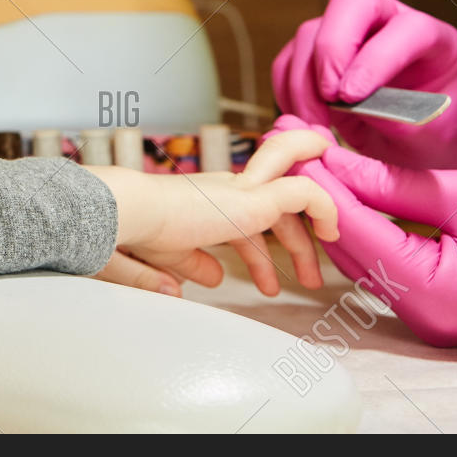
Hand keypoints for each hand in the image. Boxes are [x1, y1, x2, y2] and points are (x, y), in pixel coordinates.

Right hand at [86, 130, 337, 297]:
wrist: (126, 215)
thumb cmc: (130, 232)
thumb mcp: (166, 255)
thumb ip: (192, 263)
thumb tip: (215, 276)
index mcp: (202, 202)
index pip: (242, 222)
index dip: (258, 255)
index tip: (268, 285)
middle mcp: (222, 189)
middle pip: (273, 185)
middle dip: (296, 222)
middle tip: (313, 264)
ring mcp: (238, 190)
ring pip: (291, 171)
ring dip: (317, 212)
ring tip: (328, 263)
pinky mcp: (254, 198)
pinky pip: (304, 193)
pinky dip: (325, 208)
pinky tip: (330, 234)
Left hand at [271, 113, 456, 346]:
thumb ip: (392, 183)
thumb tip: (328, 159)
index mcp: (435, 296)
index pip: (355, 233)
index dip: (317, 183)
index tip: (288, 141)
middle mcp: (424, 317)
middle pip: (347, 247)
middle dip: (316, 191)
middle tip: (285, 140)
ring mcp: (426, 316)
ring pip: (359, 255)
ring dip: (331, 205)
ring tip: (304, 154)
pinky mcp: (429, 304)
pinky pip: (381, 262)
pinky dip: (358, 223)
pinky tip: (339, 183)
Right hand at [272, 0, 456, 167]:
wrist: (413, 145)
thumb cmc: (428, 136)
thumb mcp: (425, 135)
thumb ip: (391, 114)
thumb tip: (344, 102)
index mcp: (433, 38)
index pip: (406, 28)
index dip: (376, 59)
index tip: (353, 97)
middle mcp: (388, 23)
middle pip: (351, 2)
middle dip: (331, 49)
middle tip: (329, 96)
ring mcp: (348, 33)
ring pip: (310, 33)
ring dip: (304, 81)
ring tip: (315, 123)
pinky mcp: (315, 52)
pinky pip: (288, 60)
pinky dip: (288, 90)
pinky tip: (304, 117)